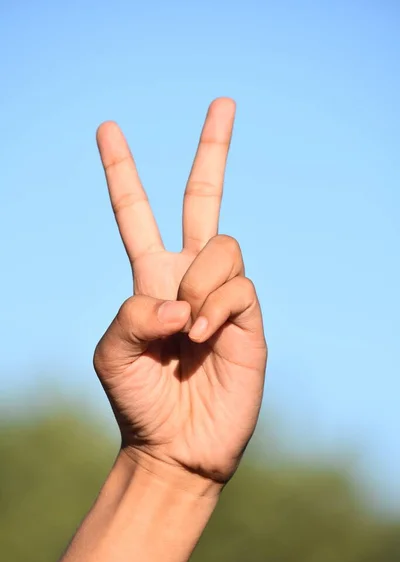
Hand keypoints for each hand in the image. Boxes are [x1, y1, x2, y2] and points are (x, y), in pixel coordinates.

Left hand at [94, 98, 266, 491]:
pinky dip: (215, 307)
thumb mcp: (112, 353)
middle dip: (213, 151)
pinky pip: (239, 286)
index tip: (107, 129)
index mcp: (151, 277)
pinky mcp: (249, 318)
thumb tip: (182, 299)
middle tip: (223, 101)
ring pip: (224, 247)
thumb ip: (133, 314)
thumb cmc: (139, 399)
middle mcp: (190, 277)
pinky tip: (203, 335)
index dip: (123, 172)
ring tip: (188, 329)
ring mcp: (222, 295)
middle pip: (206, 199)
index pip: (137, 213)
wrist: (176, 445)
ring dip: (200, 284)